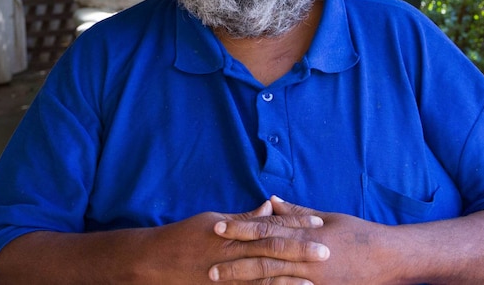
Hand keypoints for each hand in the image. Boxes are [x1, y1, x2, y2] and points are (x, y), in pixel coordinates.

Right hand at [141, 199, 328, 284]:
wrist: (156, 262)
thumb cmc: (185, 236)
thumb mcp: (214, 219)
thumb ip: (244, 217)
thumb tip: (270, 206)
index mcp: (232, 233)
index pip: (269, 227)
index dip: (294, 225)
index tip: (317, 224)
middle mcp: (232, 253)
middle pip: (272, 251)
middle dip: (300, 251)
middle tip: (326, 251)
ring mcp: (228, 276)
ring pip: (264, 277)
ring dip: (290, 278)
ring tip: (314, 280)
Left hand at [211, 196, 392, 283]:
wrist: (388, 259)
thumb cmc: (357, 234)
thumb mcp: (326, 217)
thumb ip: (295, 212)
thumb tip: (269, 200)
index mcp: (305, 234)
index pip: (266, 229)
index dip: (240, 228)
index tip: (218, 227)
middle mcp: (306, 257)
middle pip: (264, 259)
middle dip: (235, 263)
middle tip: (210, 266)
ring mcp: (313, 279)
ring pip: (273, 281)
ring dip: (246, 283)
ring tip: (223, 284)